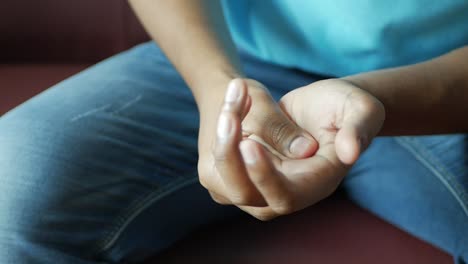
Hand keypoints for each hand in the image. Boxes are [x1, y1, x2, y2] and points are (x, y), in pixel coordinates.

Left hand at [209, 78, 384, 219]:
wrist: (320, 104)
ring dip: (222, 141)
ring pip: (228, 180)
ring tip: (232, 101)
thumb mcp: (360, 108)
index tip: (248, 143)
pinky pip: (225, 163)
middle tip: (227, 117)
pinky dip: (222, 134)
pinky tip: (232, 106)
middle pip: (246, 194)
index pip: (285, 196)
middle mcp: (289, 189)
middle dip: (230, 158)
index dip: (264, 176)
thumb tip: (349, 152)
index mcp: (318, 182)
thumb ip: (358, 128)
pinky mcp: (250, 169)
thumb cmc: (343, 104)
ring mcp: (266, 182)